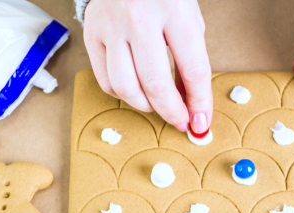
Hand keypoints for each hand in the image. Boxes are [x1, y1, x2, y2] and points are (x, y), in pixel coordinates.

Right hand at [83, 0, 212, 133]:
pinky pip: (106, 81)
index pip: (193, 69)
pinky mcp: (92, 34)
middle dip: (172, 112)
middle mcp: (140, 17)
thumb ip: (190, 59)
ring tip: (157, 104)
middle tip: (180, 121)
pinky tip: (135, 89)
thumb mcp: (187, 18)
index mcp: (174, 9)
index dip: (199, 102)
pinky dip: (123, 95)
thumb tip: (192, 105)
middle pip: (156, 84)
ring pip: (126, 88)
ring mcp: (112, 26)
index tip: (201, 121)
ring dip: (146, 106)